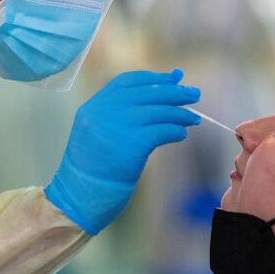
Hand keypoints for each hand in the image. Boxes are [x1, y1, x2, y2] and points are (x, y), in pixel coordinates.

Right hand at [45, 69, 200, 233]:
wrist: (81, 195)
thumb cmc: (93, 166)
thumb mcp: (96, 131)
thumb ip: (120, 112)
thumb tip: (155, 96)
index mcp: (94, 106)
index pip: (126, 81)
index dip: (152, 78)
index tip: (172, 79)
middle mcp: (104, 111)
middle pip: (147, 93)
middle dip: (174, 92)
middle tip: (194, 94)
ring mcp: (119, 126)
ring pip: (158, 111)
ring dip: (180, 113)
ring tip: (193, 118)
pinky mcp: (133, 144)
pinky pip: (163, 131)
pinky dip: (176, 131)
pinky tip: (181, 134)